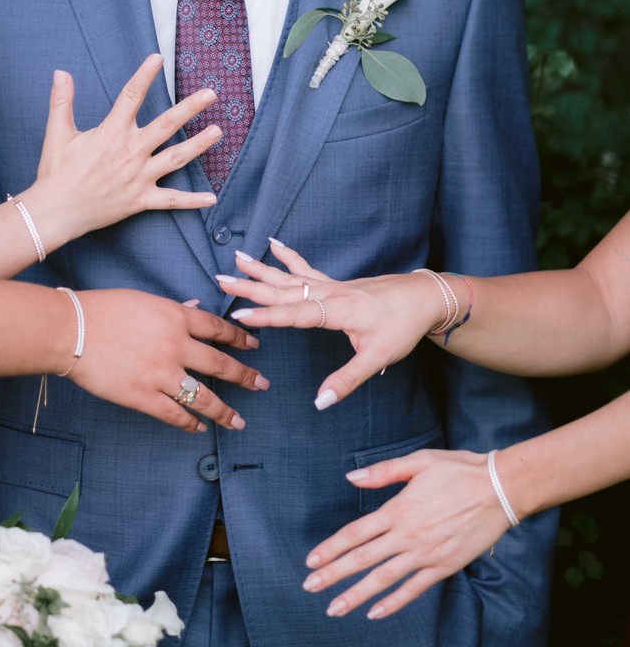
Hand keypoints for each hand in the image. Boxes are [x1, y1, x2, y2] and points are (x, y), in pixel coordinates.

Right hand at [24, 54, 221, 246]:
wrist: (57, 211)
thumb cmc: (57, 172)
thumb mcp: (57, 133)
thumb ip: (62, 101)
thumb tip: (60, 72)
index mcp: (111, 133)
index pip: (131, 97)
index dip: (144, 76)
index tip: (158, 58)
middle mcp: (130, 152)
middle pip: (166, 125)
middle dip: (190, 108)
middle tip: (211, 94)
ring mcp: (139, 177)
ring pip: (175, 158)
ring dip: (199, 145)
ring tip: (218, 131)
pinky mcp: (141, 199)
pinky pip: (171, 201)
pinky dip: (192, 201)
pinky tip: (212, 199)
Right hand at [65, 289, 267, 432]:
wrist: (73, 330)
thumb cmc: (104, 309)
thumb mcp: (144, 301)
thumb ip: (173, 309)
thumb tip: (195, 307)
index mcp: (176, 317)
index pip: (218, 329)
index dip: (239, 338)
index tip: (253, 346)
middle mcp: (176, 346)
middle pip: (221, 364)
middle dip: (245, 376)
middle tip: (262, 384)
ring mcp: (161, 373)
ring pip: (203, 397)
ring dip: (224, 411)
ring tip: (239, 422)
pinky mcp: (143, 396)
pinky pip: (174, 414)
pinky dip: (189, 423)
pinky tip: (199, 428)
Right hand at [226, 240, 440, 406]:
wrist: (425, 298)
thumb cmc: (403, 326)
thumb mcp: (379, 357)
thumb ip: (348, 379)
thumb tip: (320, 402)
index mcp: (337, 311)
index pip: (294, 314)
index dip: (266, 316)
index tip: (238, 314)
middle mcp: (329, 294)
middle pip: (283, 290)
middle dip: (251, 286)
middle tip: (222, 280)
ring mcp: (332, 286)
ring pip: (289, 277)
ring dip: (261, 269)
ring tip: (236, 259)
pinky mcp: (337, 283)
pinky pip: (305, 269)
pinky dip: (288, 257)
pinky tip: (273, 245)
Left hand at [302, 449, 509, 619]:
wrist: (500, 489)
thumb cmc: (459, 471)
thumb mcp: (419, 462)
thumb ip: (382, 472)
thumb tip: (350, 477)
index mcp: (398, 509)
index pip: (355, 533)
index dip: (331, 548)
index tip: (311, 561)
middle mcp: (408, 535)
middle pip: (362, 559)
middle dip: (333, 575)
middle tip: (309, 587)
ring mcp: (426, 554)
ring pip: (383, 580)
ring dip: (356, 596)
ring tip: (334, 608)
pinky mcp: (444, 566)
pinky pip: (413, 589)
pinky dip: (393, 603)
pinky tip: (375, 612)